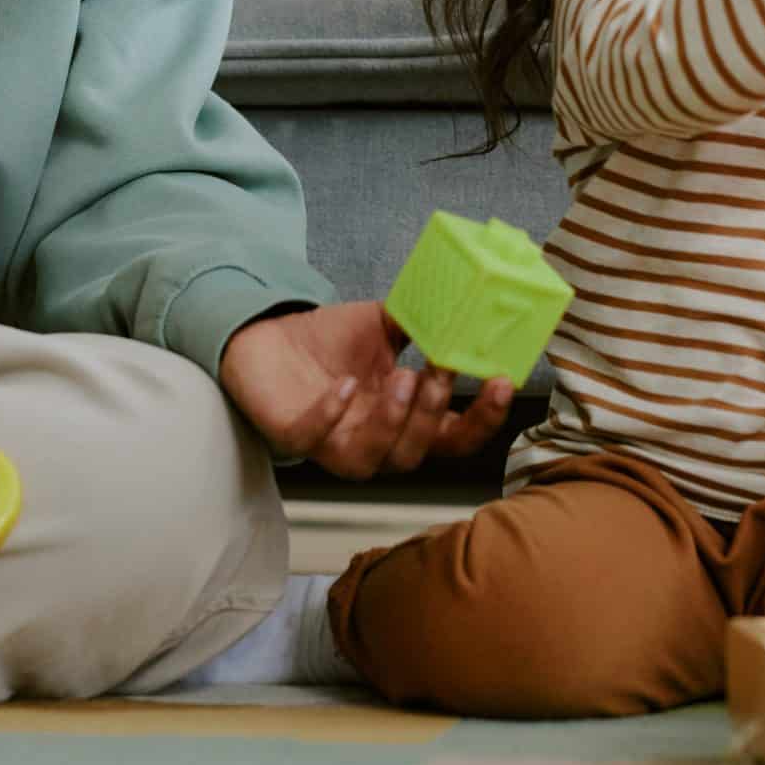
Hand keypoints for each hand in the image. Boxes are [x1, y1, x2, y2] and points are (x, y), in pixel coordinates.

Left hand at [219, 301, 515, 479]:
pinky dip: (330, 416)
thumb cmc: (329, 341)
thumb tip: (465, 305)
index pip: (453, 438)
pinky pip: (312, 440)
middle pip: (414, 455)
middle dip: (432, 418)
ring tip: (403, 376)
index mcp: (403, 420)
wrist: (265, 335)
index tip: (500, 381)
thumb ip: (422, 323)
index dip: (481, 420)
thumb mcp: (383, 324)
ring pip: (371, 459)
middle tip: (440, 373)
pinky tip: (344, 385)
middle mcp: (372, 440)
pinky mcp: (290, 433)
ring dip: (393, 422)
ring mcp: (331, 442)